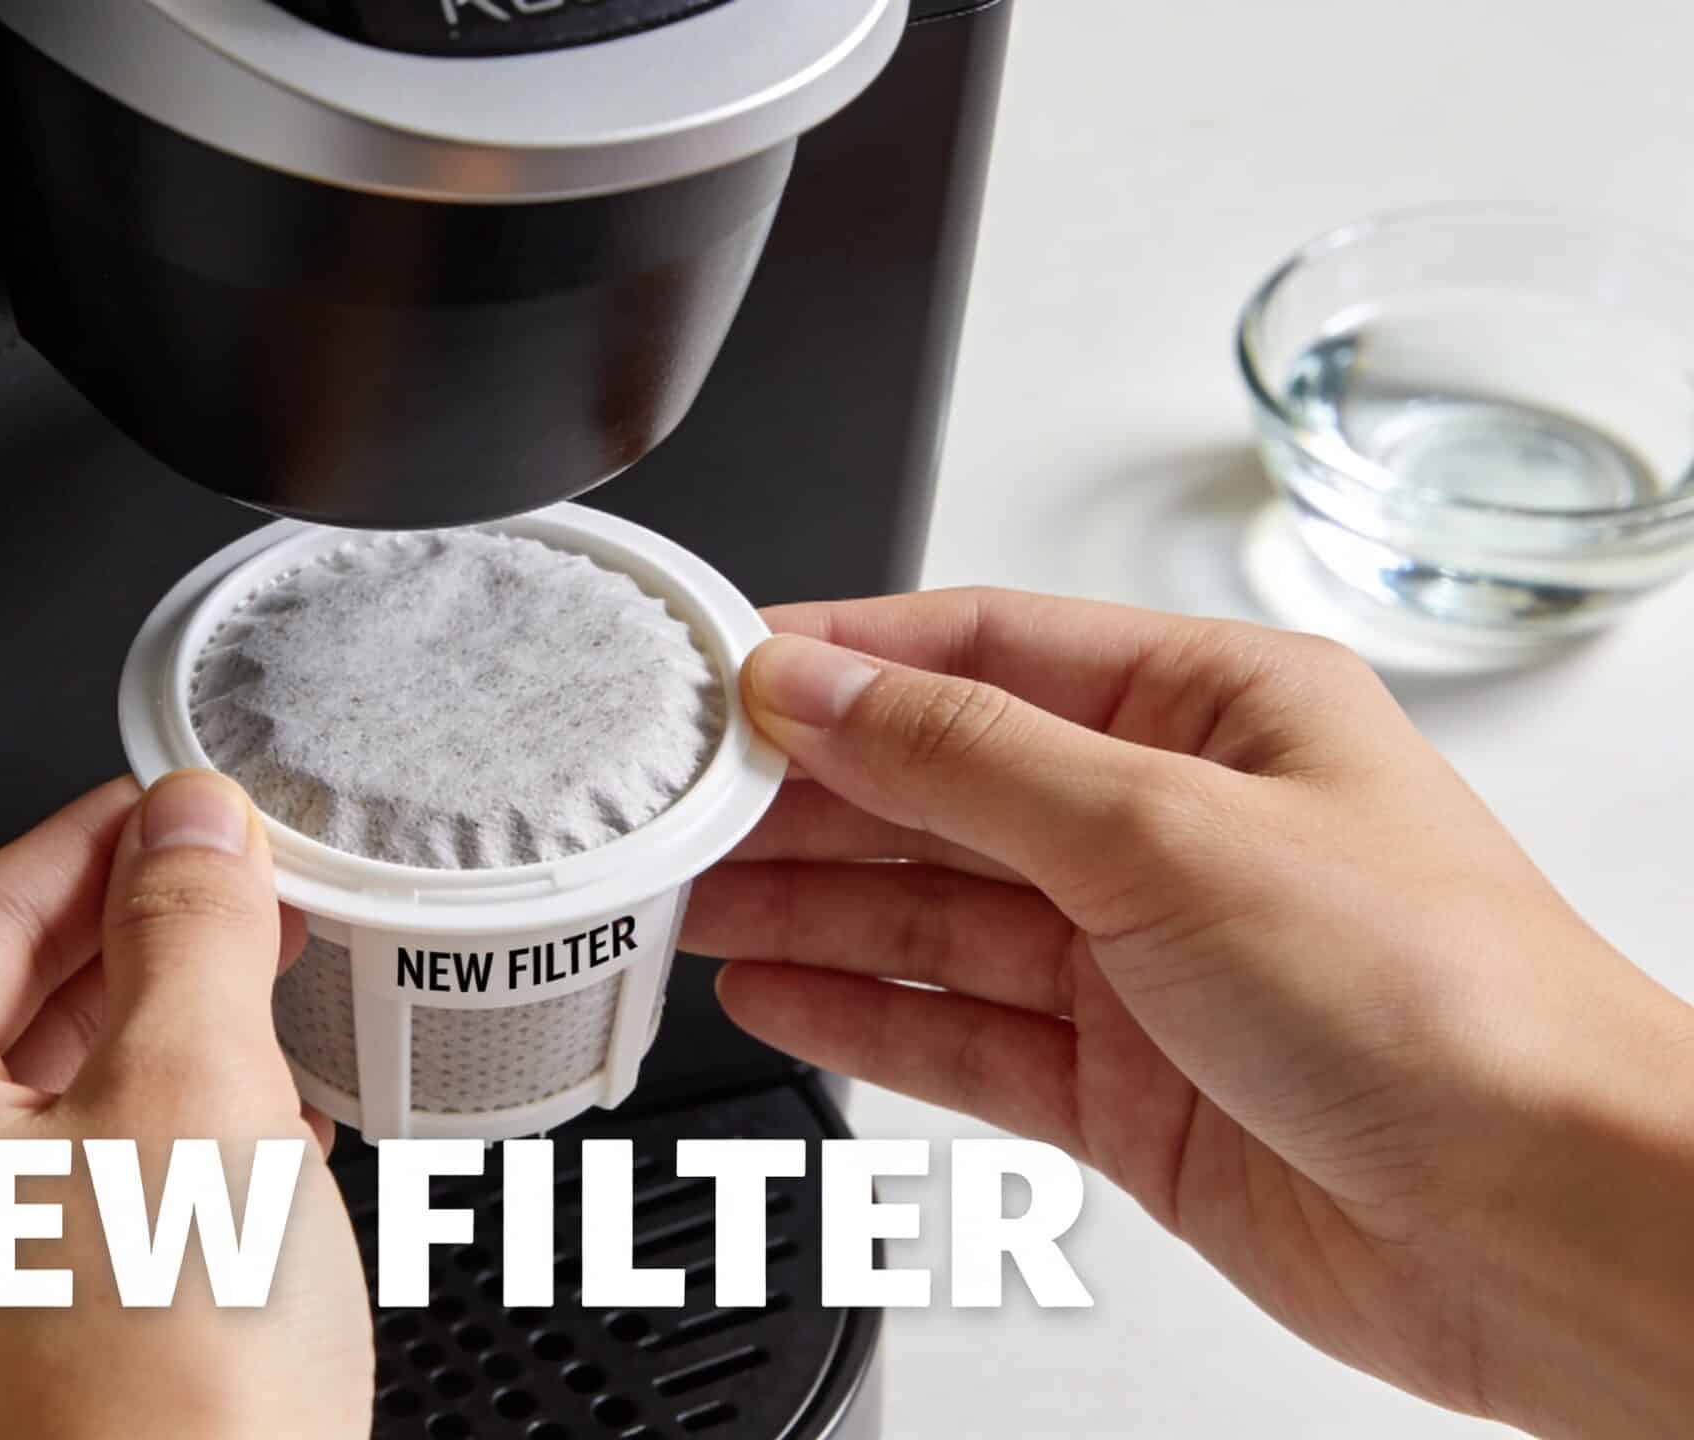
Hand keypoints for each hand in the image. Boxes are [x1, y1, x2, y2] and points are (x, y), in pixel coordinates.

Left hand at [0, 773, 372, 1439]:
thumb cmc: (150, 1399)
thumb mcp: (196, 1094)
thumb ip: (189, 930)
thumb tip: (188, 827)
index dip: (99, 840)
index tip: (179, 808)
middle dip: (131, 949)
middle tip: (239, 898)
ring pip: (24, 1127)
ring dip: (145, 1055)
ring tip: (255, 1009)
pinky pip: (44, 1225)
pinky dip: (136, 1163)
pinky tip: (236, 1152)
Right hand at [682, 589, 1693, 1438]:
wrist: (1551, 1225)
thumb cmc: (1447, 1002)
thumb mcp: (1169, 830)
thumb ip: (967, 758)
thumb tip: (818, 687)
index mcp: (1217, 711)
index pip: (986, 651)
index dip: (843, 661)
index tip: (721, 680)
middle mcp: (1176, 827)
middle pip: (942, 787)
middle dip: (804, 796)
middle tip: (670, 805)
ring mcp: (1146, 964)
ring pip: (935, 914)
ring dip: (810, 906)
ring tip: (686, 899)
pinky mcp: (1126, 1088)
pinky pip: (959, 1032)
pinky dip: (864, 1012)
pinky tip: (779, 991)